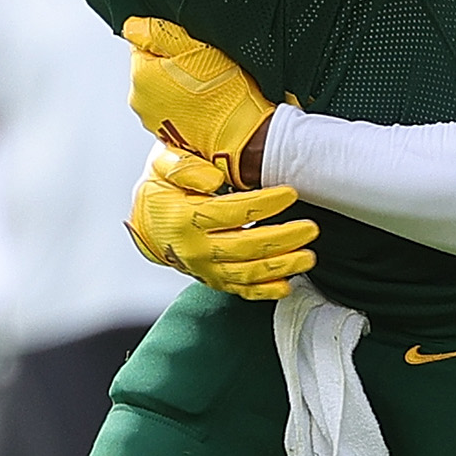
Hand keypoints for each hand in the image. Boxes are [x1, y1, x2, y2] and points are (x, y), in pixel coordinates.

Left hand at [126, 18, 276, 188]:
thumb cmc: (223, 91)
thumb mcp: (193, 46)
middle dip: (172, 65)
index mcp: (140, 74)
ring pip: (162, 90)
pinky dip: (184, 106)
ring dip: (179, 85)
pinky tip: (204, 106)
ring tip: (205, 89)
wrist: (242, 135)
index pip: (143, 44)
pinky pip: (171, 111)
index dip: (169, 43)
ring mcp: (151, 121)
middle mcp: (139, 100)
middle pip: (151, 68)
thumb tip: (132, 27)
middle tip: (201, 68)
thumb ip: (156, 31)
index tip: (191, 51)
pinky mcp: (166, 136)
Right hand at [127, 143, 317, 299]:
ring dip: (282, 266)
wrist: (146, 222)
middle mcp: (195, 249)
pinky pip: (241, 290)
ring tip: (309, 257)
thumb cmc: (160, 190)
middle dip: (283, 238)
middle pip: (247, 247)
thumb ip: (184, 167)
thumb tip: (213, 178)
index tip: (290, 194)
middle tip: (310, 228)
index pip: (233, 212)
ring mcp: (204, 268)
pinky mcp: (212, 280)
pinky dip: (265, 291)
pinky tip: (287, 285)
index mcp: (184, 218)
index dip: (265, 204)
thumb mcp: (162, 165)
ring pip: (248, 272)